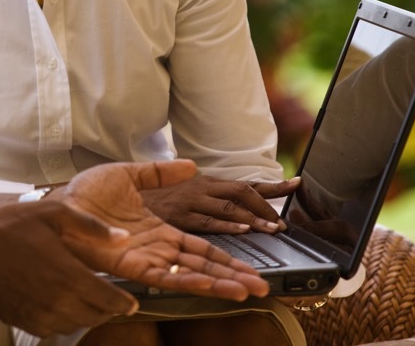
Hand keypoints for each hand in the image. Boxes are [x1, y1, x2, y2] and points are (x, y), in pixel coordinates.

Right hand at [0, 201, 139, 336]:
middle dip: (106, 308)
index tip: (130, 302)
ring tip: (81, 298)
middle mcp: (59, 302)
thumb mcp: (54, 213)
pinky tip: (56, 302)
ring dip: (83, 314)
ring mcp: (40, 315)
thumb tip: (123, 238)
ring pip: (75, 325)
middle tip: (106, 297)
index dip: (125, 303)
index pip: (112, 301)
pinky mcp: (23, 321)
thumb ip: (91, 227)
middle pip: (96, 317)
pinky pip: (51, 330)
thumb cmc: (9, 226)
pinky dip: (60, 320)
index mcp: (71, 276)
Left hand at [53, 161, 270, 300]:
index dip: (226, 257)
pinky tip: (211, 285)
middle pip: (203, 265)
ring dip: (219, 282)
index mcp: (159, 230)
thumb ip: (160, 173)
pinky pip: (165, 277)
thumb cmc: (86, 193)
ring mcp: (145, 259)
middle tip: (262, 285)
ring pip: (190, 274)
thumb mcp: (130, 175)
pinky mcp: (131, 266)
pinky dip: (189, 280)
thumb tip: (190, 165)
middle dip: (233, 276)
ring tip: (248, 289)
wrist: (59, 201)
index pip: (200, 247)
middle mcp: (156, 249)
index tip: (249, 266)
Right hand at [140, 174, 299, 233]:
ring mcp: (190, 202)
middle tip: (285, 221)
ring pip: (229, 209)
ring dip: (254, 219)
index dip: (272, 185)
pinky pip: (208, 222)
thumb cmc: (150, 198)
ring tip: (273, 230)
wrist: (119, 198)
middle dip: (267, 204)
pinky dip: (227, 226)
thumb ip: (197, 187)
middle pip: (242, 192)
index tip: (296, 184)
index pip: (245, 184)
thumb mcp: (176, 187)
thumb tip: (214, 185)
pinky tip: (243, 231)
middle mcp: (201, 189)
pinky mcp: (179, 217)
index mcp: (205, 183)